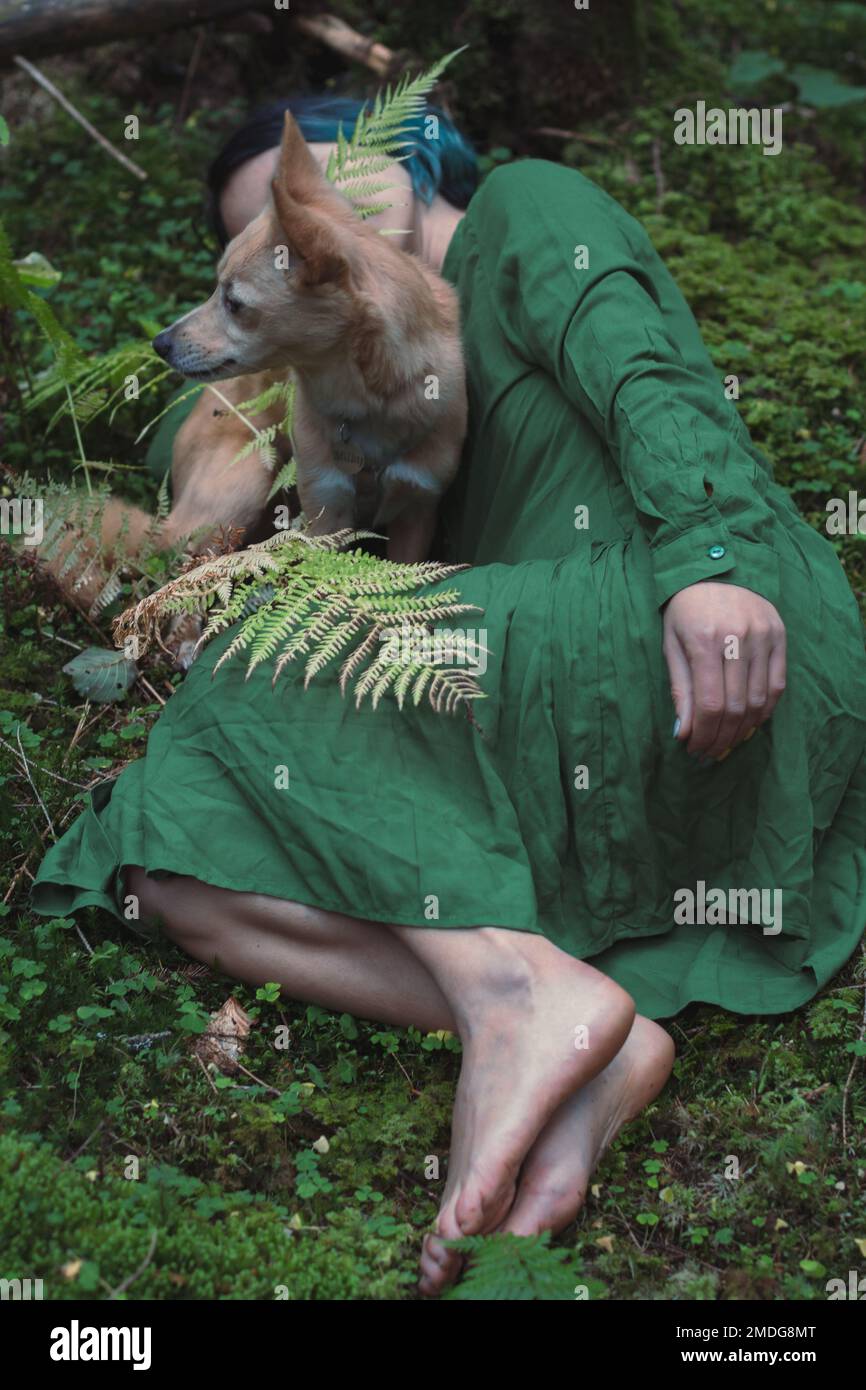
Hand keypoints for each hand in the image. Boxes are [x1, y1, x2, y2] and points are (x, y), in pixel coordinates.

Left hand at [663, 582, 785, 758]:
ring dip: (743, 730)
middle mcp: (738, 638)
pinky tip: (748, 723)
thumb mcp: (671, 644)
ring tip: (726, 742)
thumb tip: (683, 733)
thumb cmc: (685, 610)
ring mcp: (763, 636)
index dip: (703, 734)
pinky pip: (777, 685)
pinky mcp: (780, 635)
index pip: (710, 703)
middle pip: (736, 706)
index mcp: (705, 639)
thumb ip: (679, 688)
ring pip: (759, 700)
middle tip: (709, 752)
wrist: (715, 568)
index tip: (694, 749)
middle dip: (721, 737)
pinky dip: (764, 710)